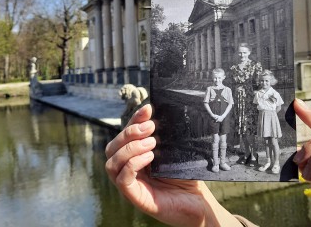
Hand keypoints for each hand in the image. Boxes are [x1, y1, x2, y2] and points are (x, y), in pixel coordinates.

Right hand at [105, 104, 241, 226]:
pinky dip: (132, 164)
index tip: (148, 109)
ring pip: (112, 162)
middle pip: (112, 147)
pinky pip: (122, 179)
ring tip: (152, 143)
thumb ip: (164, 135)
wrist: (198, 201)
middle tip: (151, 127)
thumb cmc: (185, 175)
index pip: (125, 134)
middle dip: (129, 132)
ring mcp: (130, 184)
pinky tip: (149, 157)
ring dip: (130, 148)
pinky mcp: (135, 197)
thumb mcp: (173, 151)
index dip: (134, 119)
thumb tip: (158, 112)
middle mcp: (128, 169)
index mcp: (134, 156)